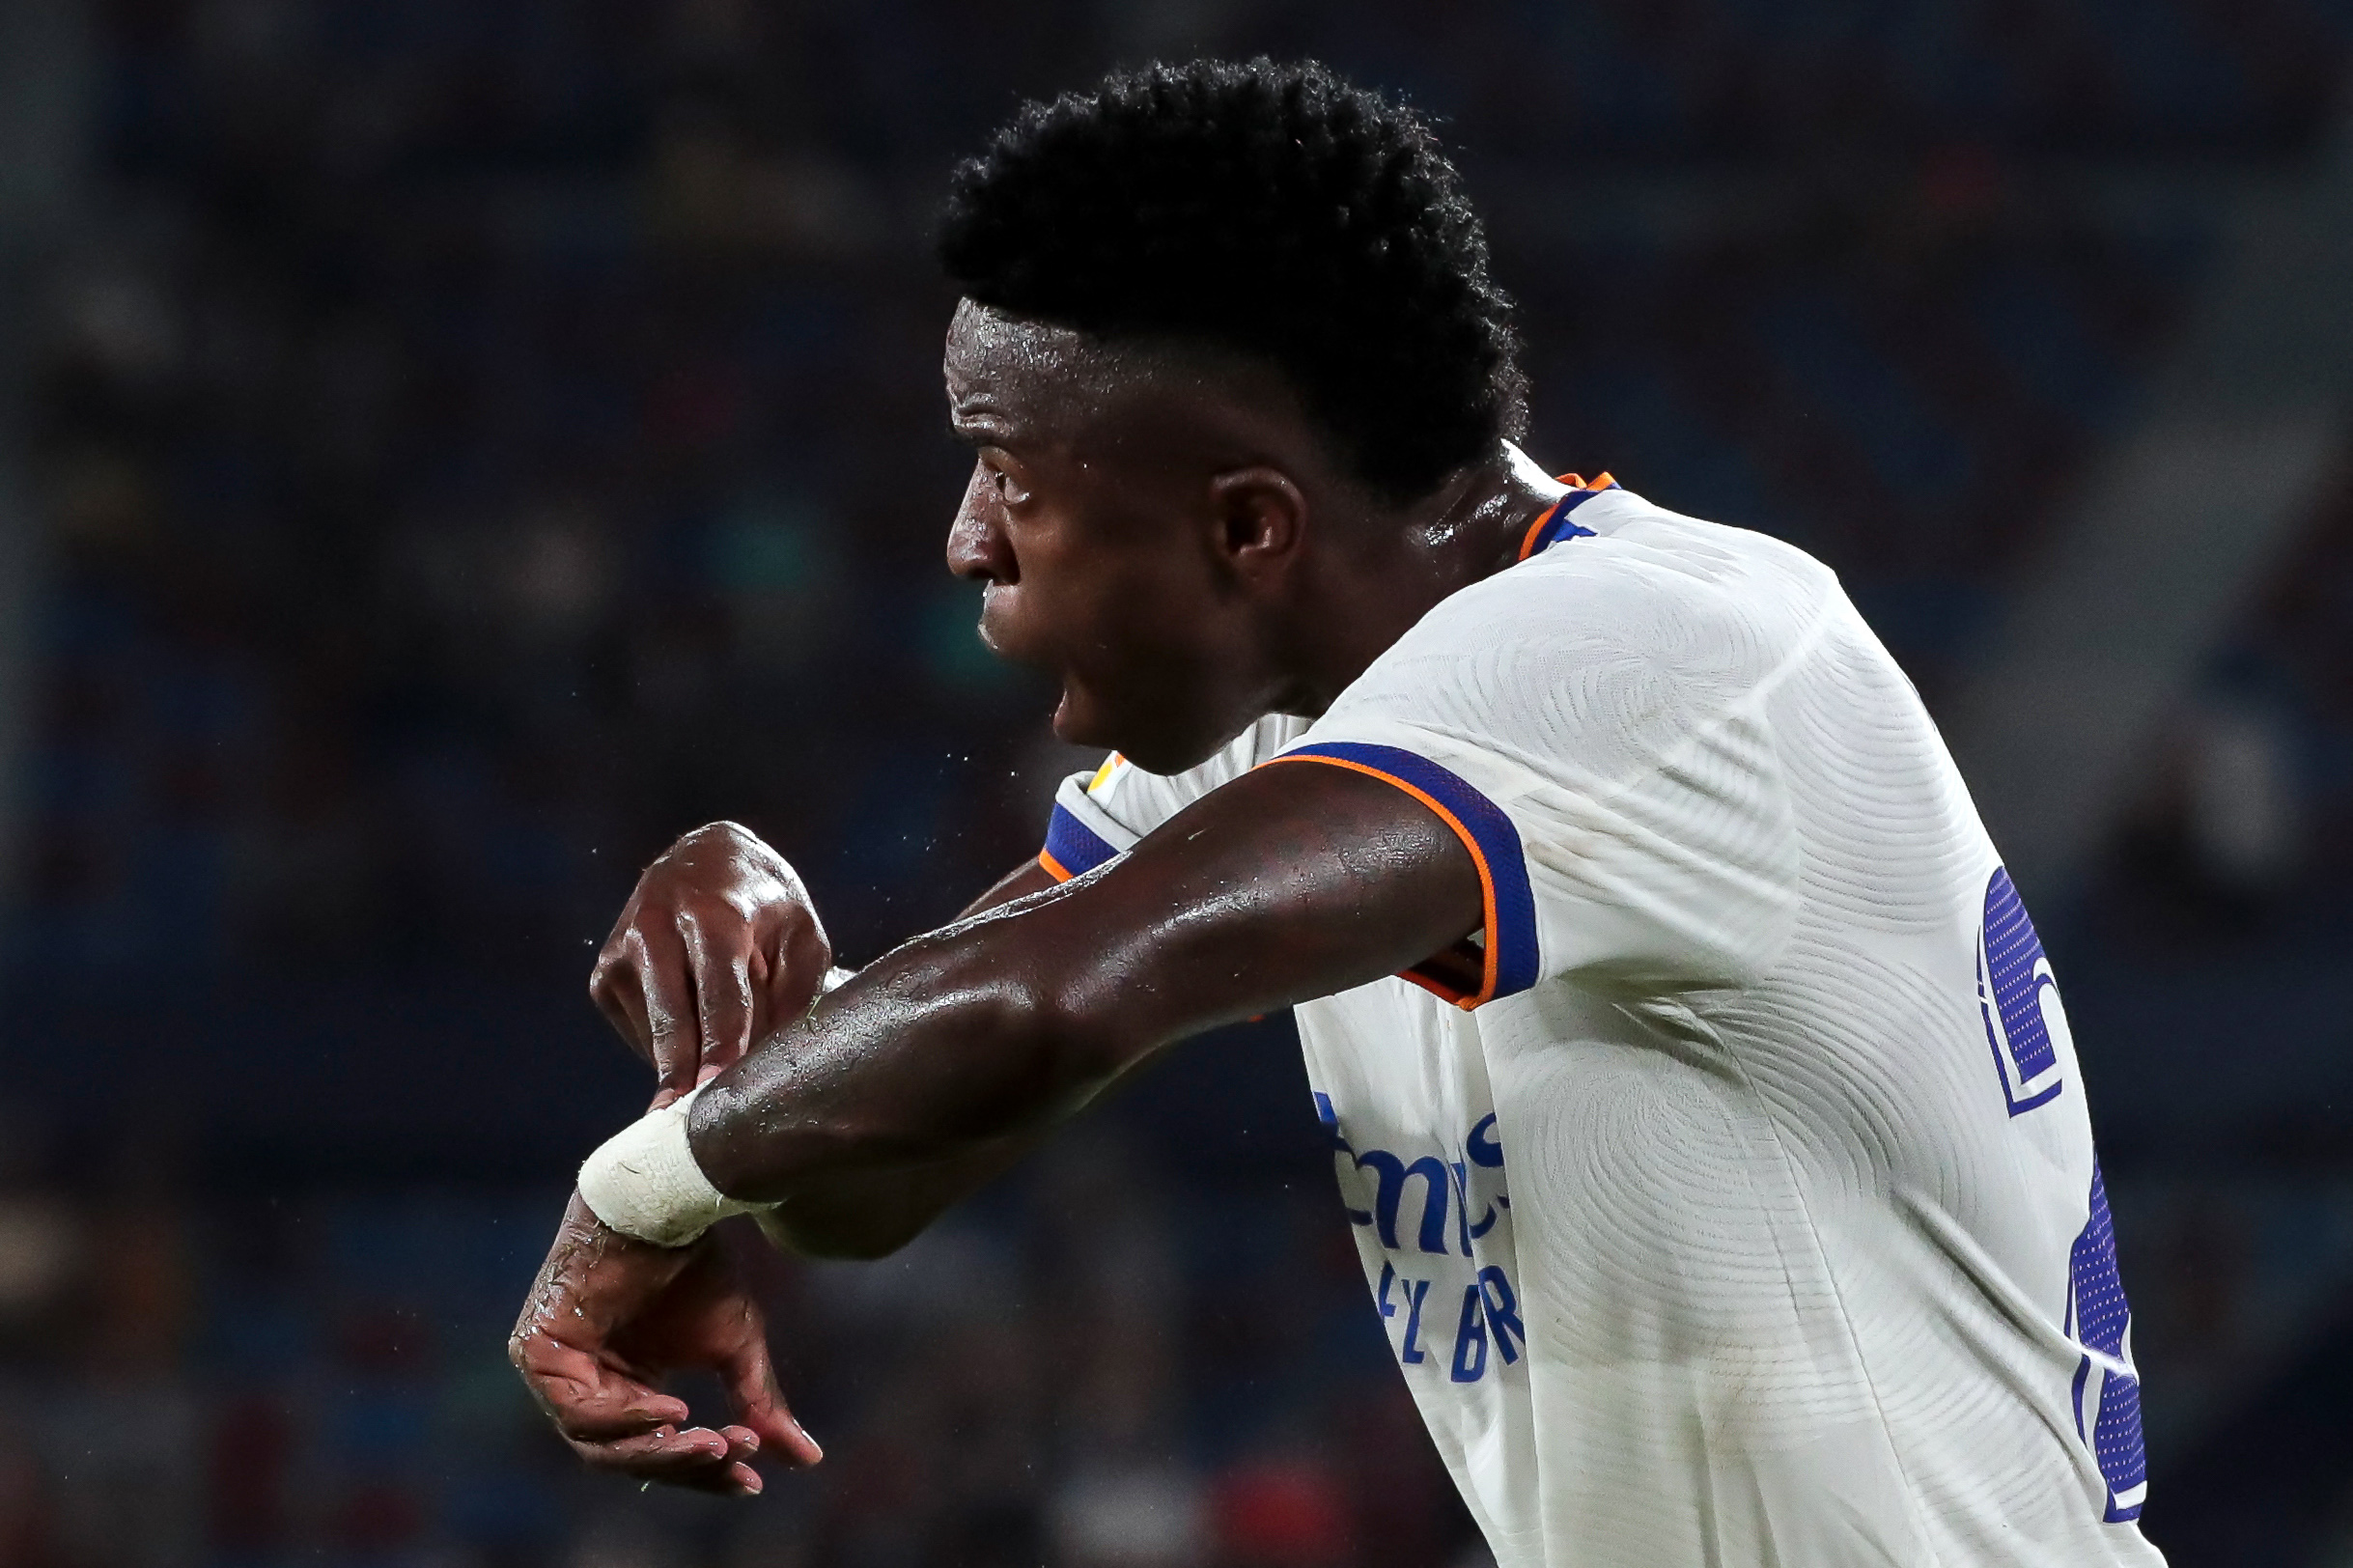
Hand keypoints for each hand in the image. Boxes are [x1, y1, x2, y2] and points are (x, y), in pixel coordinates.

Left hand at [508, 1194, 822, 1493]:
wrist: (667, 1208)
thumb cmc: (696, 1267)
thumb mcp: (735, 1346)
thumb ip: (759, 1403)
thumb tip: (809, 1457)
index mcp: (626, 1385)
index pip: (659, 1449)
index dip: (704, 1471)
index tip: (751, 1481)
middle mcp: (588, 1384)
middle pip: (630, 1454)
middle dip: (684, 1464)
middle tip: (731, 1456)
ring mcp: (558, 1371)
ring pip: (600, 1444)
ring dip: (659, 1449)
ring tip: (709, 1439)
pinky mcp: (537, 1352)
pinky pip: (578, 1411)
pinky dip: (625, 1418)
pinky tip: (672, 1409)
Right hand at [592, 822, 832, 1104]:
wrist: (704, 857)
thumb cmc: (765, 907)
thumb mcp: (801, 935)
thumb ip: (794, 994)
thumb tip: (768, 1065)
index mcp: (713, 915)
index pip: (719, 992)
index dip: (721, 1045)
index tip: (716, 1088)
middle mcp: (655, 928)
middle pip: (673, 1020)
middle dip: (683, 1075)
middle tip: (686, 1129)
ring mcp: (621, 954)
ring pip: (656, 1035)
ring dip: (689, 1063)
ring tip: (721, 1068)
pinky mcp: (603, 978)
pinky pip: (641, 1035)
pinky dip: (671, 1047)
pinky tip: (694, 1029)